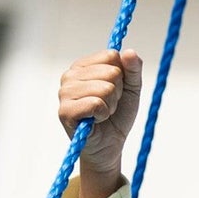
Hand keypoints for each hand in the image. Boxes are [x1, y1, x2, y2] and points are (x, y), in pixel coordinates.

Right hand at [58, 49, 141, 197]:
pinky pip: (96, 104)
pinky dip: (103, 114)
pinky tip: (96, 120)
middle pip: (111, 72)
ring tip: (103, 114)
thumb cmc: (117, 116)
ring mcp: (64, 93)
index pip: (111, 56)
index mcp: (83, 66)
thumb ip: (133, 70)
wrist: (110, 145)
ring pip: (105, 88)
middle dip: (117, 93)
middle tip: (109, 105)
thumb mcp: (132, 90)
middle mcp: (70, 75)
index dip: (121, 75)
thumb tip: (130, 52)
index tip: (116, 89)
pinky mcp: (65, 111)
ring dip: (110, 105)